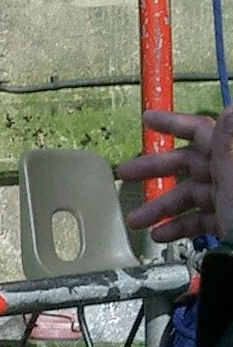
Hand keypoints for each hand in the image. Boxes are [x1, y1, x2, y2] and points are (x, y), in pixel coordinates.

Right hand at [118, 107, 232, 241]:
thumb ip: (228, 147)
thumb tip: (230, 109)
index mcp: (232, 154)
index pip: (202, 130)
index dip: (173, 123)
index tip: (146, 120)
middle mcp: (232, 171)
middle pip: (190, 163)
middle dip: (155, 169)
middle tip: (124, 174)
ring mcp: (232, 197)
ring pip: (192, 196)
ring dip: (162, 208)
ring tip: (134, 220)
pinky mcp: (231, 222)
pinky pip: (202, 220)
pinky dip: (181, 227)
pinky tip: (161, 237)